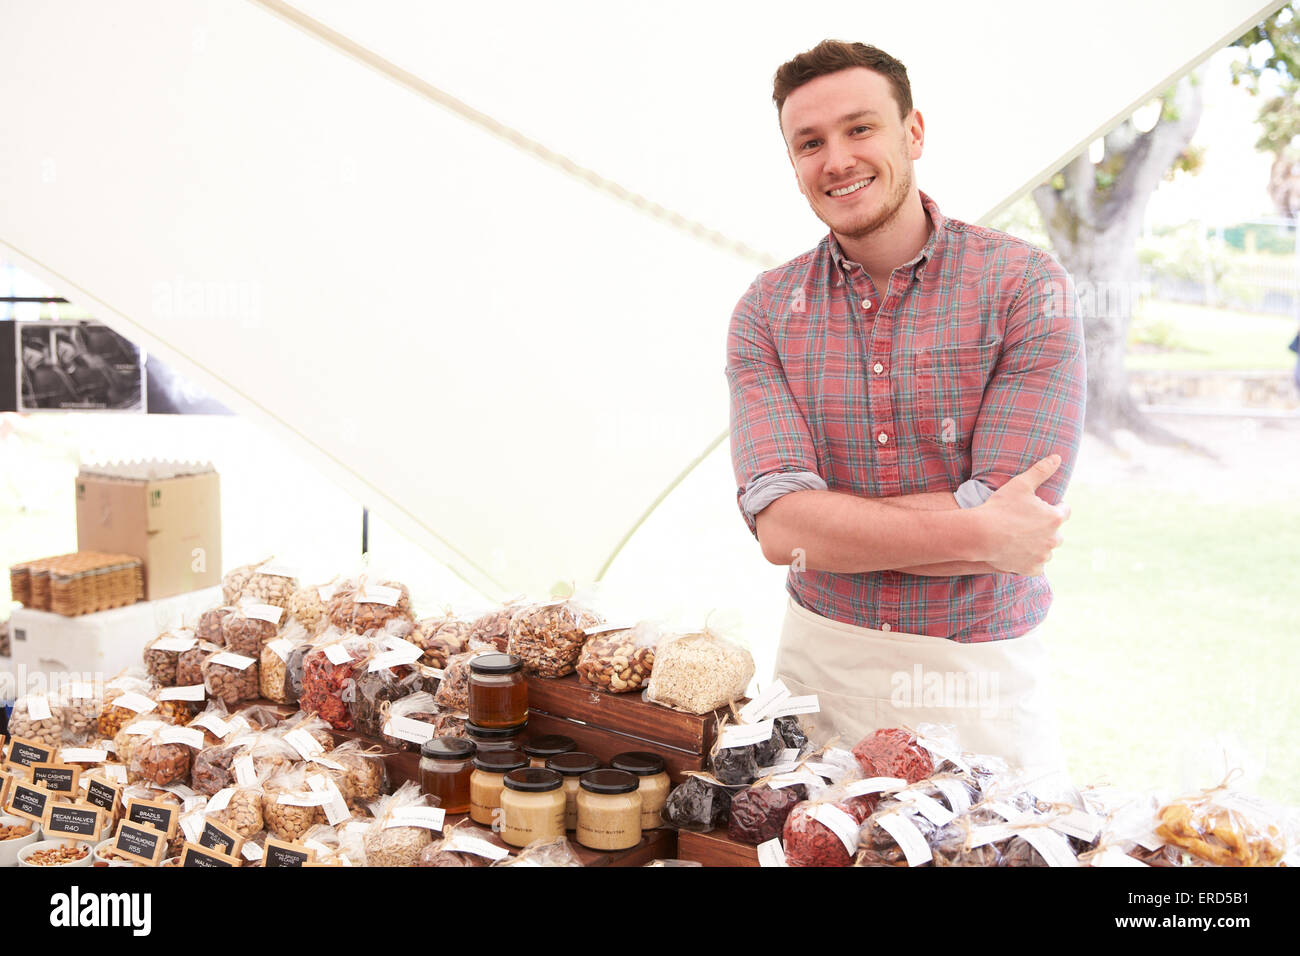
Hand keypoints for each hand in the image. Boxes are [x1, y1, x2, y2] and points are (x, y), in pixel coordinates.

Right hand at [975, 455, 1069, 575]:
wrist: (981, 535)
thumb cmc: (1000, 507)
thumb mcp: (1020, 484)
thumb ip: (1041, 470)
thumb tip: (1057, 457)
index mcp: (1055, 517)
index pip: (1064, 511)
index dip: (1053, 506)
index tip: (1040, 507)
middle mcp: (1054, 538)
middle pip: (1056, 532)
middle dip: (1045, 528)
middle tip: (1026, 523)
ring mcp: (1043, 556)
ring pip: (1046, 549)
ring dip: (1038, 545)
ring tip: (1019, 538)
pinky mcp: (1033, 569)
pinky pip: (1037, 566)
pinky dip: (1030, 561)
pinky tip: (1018, 553)